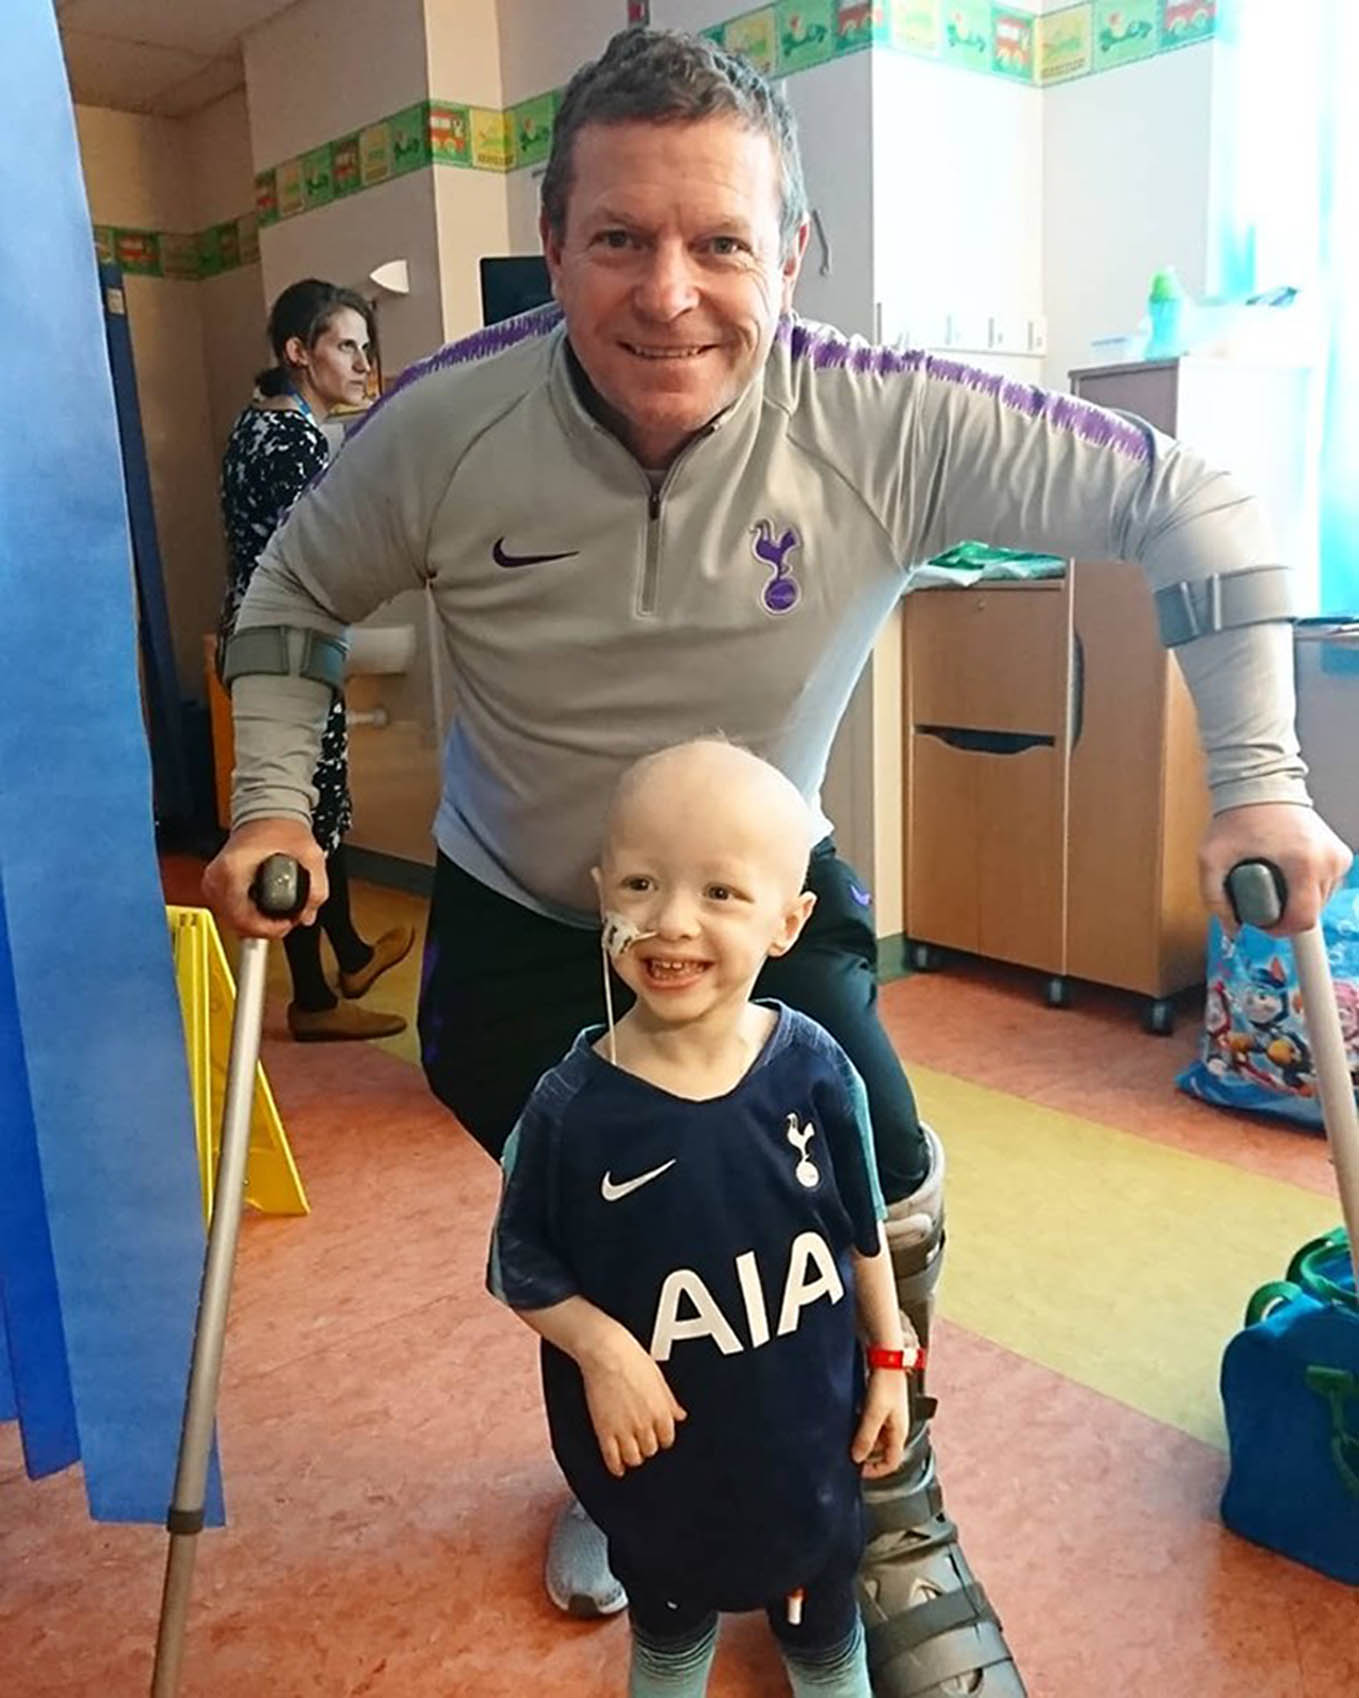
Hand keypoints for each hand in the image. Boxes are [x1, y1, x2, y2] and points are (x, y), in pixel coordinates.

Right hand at [201, 818, 327, 938]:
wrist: (267, 813)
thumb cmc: (280, 829)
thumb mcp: (309, 856)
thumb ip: (316, 889)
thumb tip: (307, 915)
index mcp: (232, 870)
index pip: (244, 919)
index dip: (270, 928)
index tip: (287, 922)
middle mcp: (217, 878)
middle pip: (237, 923)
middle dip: (264, 928)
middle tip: (285, 921)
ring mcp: (213, 882)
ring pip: (231, 921)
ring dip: (255, 924)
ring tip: (276, 917)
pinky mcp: (215, 884)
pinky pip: (229, 911)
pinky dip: (246, 916)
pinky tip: (263, 911)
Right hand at [580, 1332, 686, 1478]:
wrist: (607, 1352)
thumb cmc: (632, 1359)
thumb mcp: (659, 1379)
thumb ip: (670, 1402)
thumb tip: (681, 1416)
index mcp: (661, 1412)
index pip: (667, 1440)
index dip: (662, 1439)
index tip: (657, 1437)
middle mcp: (645, 1425)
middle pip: (651, 1450)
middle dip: (647, 1446)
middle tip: (641, 1440)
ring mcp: (624, 1430)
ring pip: (633, 1458)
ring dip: (633, 1457)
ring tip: (630, 1451)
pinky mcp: (605, 1431)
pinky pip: (612, 1458)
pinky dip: (615, 1467)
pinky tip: (617, 1468)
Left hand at [852, 1368, 908, 1478]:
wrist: (886, 1358)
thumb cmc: (885, 1383)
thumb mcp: (873, 1414)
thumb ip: (865, 1438)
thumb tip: (857, 1458)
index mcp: (900, 1432)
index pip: (892, 1463)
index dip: (877, 1471)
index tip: (859, 1472)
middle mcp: (896, 1426)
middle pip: (883, 1451)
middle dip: (867, 1456)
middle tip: (850, 1455)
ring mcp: (889, 1415)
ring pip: (876, 1438)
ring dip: (863, 1441)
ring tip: (848, 1439)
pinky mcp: (881, 1404)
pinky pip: (871, 1424)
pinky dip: (862, 1427)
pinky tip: (851, 1422)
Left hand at [1199, 803, 1351, 935]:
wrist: (1261, 785)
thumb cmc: (1239, 817)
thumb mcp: (1212, 859)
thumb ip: (1215, 898)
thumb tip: (1232, 928)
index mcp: (1303, 863)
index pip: (1303, 919)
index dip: (1279, 928)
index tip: (1262, 921)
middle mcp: (1328, 860)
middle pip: (1311, 912)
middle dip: (1284, 911)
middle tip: (1260, 893)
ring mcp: (1337, 857)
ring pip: (1320, 901)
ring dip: (1295, 899)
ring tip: (1273, 878)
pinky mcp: (1340, 854)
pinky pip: (1325, 885)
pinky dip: (1305, 886)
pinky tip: (1287, 872)